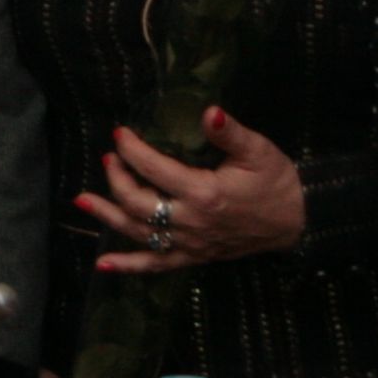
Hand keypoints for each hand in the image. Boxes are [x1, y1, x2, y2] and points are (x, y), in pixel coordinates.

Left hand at [76, 110, 305, 273]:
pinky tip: (103, 264)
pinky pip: (155, 265)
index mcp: (203, 193)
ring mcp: (189, 244)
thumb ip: (230, 133)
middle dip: (117, 178)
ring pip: (138, 233)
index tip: (120, 133)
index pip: (155, 169)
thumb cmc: (275, 182)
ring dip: (107, 217)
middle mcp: (190, 223)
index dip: (132, 150)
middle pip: (138, 203)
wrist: (296, 220)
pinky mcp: (193, 257)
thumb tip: (209, 112)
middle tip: (109, 157)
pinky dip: (127, 266)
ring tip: (81, 200)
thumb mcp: (257, 151)